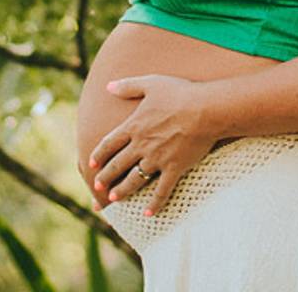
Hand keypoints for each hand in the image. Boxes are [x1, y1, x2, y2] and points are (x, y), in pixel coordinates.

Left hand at [88, 75, 217, 215]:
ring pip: (135, 180)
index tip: (91, 165)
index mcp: (134, 126)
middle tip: (97, 187)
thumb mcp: (151, 83)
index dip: (99, 154)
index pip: (110, 143)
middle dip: (106, 177)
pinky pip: (162, 190)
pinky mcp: (174, 168)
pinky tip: (148, 214)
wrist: (205, 109)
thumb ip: (128, 85)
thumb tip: (108, 86)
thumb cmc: (180, 93)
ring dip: (122, 190)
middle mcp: (142, 145)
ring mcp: (157, 159)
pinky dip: (155, 203)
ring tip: (114, 199)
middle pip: (118, 164)